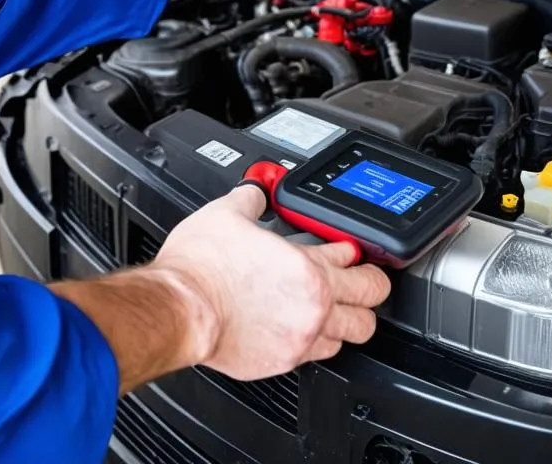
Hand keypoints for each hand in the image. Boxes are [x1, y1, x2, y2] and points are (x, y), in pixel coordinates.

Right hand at [151, 184, 391, 380]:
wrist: (180, 308)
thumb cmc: (201, 267)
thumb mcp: (226, 213)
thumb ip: (250, 199)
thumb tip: (256, 190)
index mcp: (308, 268)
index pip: (356, 262)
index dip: (353, 252)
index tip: (346, 250)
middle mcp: (314, 308)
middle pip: (371, 302)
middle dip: (370, 288)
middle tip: (360, 280)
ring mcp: (301, 339)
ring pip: (352, 335)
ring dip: (348, 318)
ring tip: (338, 308)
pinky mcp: (282, 362)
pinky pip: (319, 356)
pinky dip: (317, 341)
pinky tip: (304, 329)